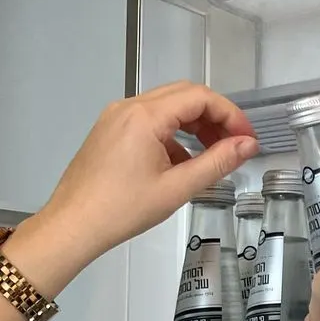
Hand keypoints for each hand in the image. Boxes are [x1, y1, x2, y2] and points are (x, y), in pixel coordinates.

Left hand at [9, 84, 259, 293]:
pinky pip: (148, 119)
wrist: (71, 226)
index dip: (230, 115)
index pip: (200, 97)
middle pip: (184, 95)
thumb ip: (217, 162)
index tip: (247, 140)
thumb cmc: (123, 210)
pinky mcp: (108, 130)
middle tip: (234, 144)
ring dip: (194, 123)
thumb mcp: (177, 188)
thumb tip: (248, 145)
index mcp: (145, 116)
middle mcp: (129, 106)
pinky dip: (172, 132)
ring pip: (166, 106)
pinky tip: (181, 162)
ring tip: (212, 154)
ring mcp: (115, 116)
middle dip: (214, 116)